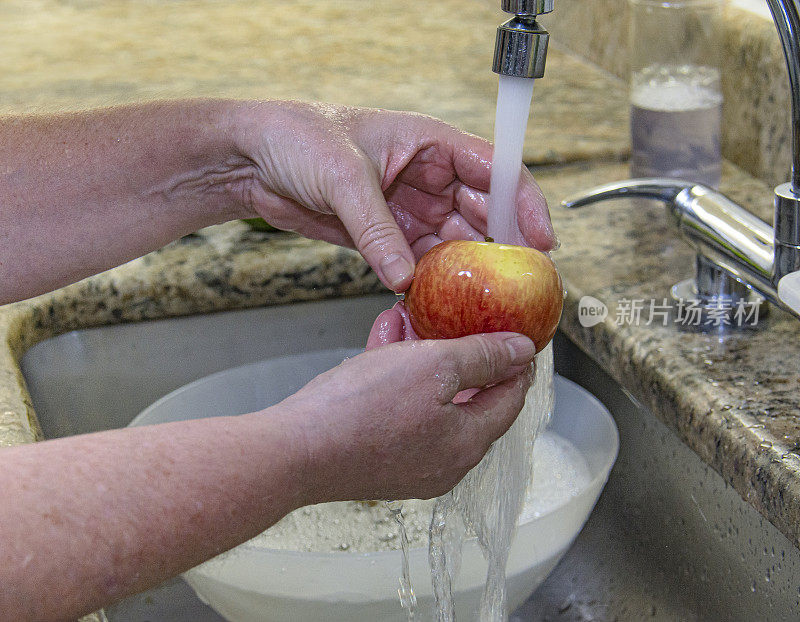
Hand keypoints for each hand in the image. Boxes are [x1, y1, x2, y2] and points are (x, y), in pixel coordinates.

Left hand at [230, 101, 554, 291]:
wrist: (252, 159)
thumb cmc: (298, 138)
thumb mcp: (343, 177)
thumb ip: (377, 229)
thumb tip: (404, 276)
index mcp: (432, 143)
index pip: (497, 172)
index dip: (524, 207)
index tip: (540, 243)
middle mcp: (429, 177)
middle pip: (483, 216)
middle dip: (500, 250)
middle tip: (513, 288)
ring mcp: (409, 209)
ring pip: (453, 246)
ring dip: (465, 273)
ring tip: (478, 303)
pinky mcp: (386, 236)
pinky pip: (419, 263)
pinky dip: (429, 284)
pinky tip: (437, 303)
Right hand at [276, 332, 534, 501]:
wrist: (291, 451)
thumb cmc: (361, 409)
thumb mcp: (433, 366)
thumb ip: (484, 356)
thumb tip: (523, 351)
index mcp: (466, 443)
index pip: (509, 398)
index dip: (514, 361)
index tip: (513, 334)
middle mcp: (444, 461)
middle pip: (467, 398)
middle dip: (458, 352)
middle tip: (455, 318)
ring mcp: (409, 463)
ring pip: (429, 400)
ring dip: (421, 357)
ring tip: (409, 318)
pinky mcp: (377, 457)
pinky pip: (399, 410)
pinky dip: (395, 377)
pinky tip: (383, 341)